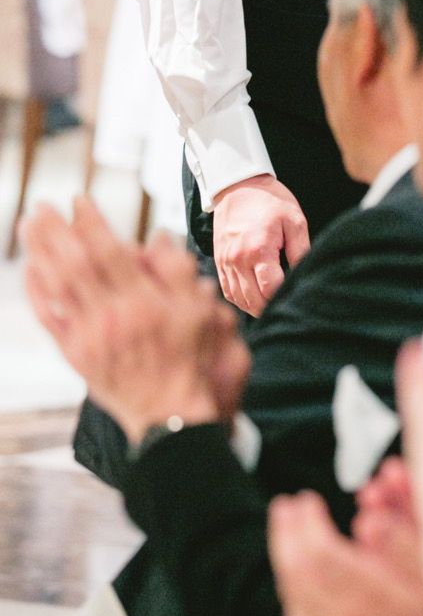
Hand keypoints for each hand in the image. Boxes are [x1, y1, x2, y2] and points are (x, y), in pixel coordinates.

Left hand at [22, 197, 248, 440]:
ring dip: (39, 253)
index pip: (109, 252)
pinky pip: (49, 318)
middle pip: (74, 263)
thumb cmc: (191, 363)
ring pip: (56, 287)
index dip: (91, 223)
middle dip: (55, 231)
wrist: (170, 416)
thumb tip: (157, 237)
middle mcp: (112, 317)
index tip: (79, 200)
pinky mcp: (76, 355)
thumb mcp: (201, 314)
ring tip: (27, 226)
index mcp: (143, 303)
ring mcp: (89, 337)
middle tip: (42, 205)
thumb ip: (178, 273)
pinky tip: (31, 271)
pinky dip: (37, 292)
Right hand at [212, 174, 309, 315]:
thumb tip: (305, 275)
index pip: (270, 290)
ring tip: (271, 305)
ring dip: (255, 308)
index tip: (294, 296)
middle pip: (254, 301)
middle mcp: (238, 259)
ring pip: (239, 300)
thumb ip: (300, 251)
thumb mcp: (294, 221)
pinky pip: (227, 291)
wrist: (239, 186)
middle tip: (285, 305)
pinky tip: (254, 298)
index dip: (283, 298)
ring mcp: (225, 262)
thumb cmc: (270, 202)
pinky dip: (240, 300)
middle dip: (270, 307)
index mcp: (259, 249)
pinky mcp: (219, 262)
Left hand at [268, 489, 422, 615]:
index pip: (320, 553)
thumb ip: (401, 540)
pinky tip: (292, 574)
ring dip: (284, 556)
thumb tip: (367, 521)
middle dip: (287, 532)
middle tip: (286, 507)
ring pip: (293, 592)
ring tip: (285, 532)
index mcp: (371, 595)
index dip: (308, 521)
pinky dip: (291, 587)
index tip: (308, 500)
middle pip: (298, 570)